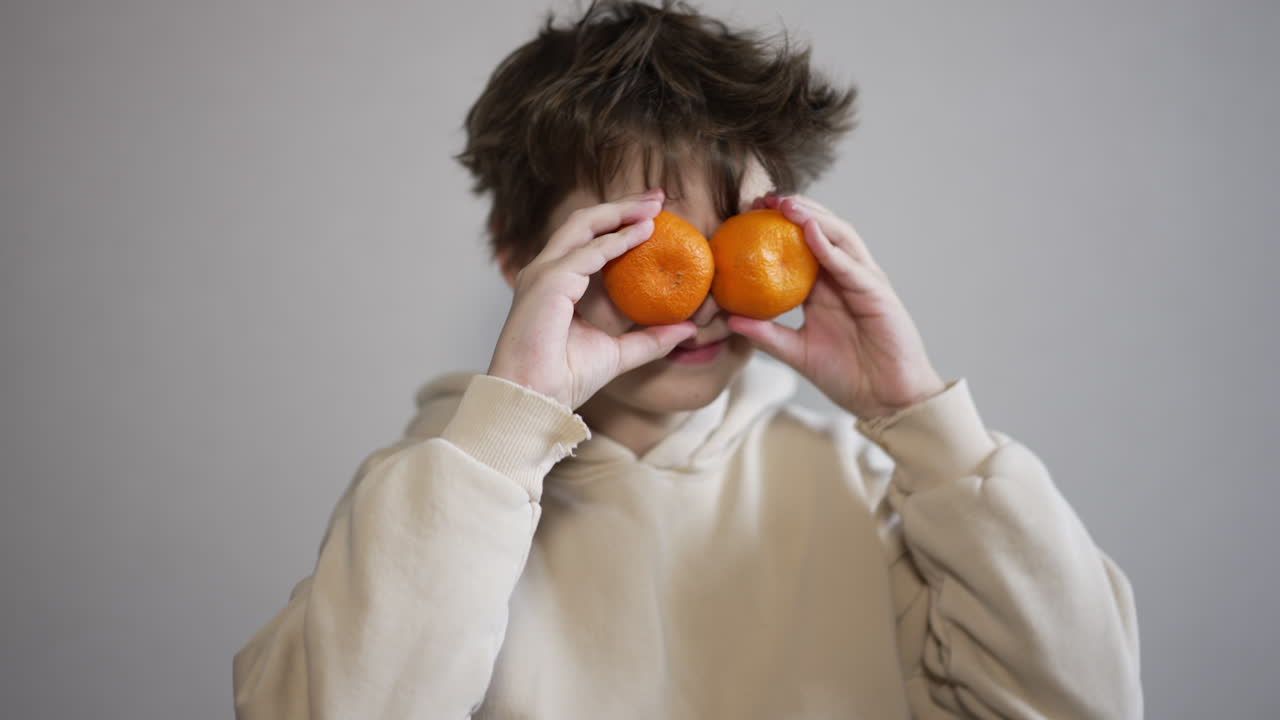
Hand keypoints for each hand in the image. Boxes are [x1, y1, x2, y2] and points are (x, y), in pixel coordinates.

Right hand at [487, 190, 696, 409]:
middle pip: (585, 221)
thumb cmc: (563, 379)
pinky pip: (588, 253)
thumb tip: (688, 330)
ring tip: (655, 206)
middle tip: (658, 197)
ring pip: (584, 225)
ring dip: (621, 211)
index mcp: (555, 283)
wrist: (533, 399)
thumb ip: (650, 340)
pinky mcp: (548, 282)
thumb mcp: (618, 354)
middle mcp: (545, 272)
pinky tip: (643, 233)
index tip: (653, 215)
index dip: (619, 222)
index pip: (587, 239)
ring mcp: (543, 273)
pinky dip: (617, 240)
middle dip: (622, 205)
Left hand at [727, 194, 945, 418]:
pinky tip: (811, 232)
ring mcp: (864, 282)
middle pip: (822, 231)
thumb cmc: (847, 377)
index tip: (747, 212)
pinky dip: (831, 248)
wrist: (885, 401)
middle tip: (762, 198)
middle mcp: (845, 278)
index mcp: (825, 289)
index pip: (801, 246)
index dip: (777, 226)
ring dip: (813, 217)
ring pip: (840, 238)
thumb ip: (767, 334)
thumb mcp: (797, 353)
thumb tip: (729, 320)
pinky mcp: (878, 294)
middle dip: (795, 210)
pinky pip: (852, 266)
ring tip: (786, 204)